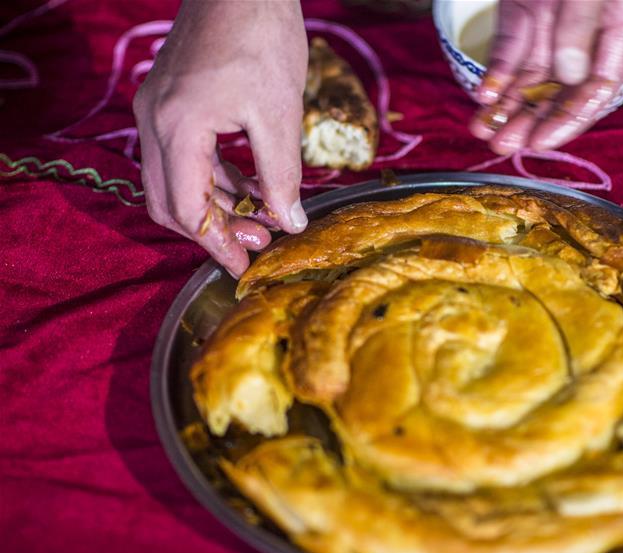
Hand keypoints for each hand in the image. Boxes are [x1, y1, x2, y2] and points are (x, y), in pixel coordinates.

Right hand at [134, 0, 308, 277]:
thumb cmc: (261, 35)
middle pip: (169, 203)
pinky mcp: (170, 100)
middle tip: (256, 245)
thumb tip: (290, 223)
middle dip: (212, 231)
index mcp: (177, 127)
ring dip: (214, 206)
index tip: (245, 269)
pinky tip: (248, 186)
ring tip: (261, 219)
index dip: (218, 246)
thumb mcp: (279, 113)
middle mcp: (155, 121)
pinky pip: (183, 157)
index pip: (188, 210)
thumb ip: (281, 174)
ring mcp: (157, 109)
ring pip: (174, 181)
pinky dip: (212, 179)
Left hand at [469, 0, 622, 153]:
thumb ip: (582, 22)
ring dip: (508, 106)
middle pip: (561, 91)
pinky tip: (483, 96)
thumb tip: (570, 72)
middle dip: (531, 122)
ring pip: (530, 77)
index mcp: (619, 25)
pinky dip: (496, 73)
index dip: (570, 119)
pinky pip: (510, 48)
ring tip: (483, 130)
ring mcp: (552, 24)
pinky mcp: (522, 12)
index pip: (600, 88)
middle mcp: (586, 34)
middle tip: (504, 144)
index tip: (541, 141)